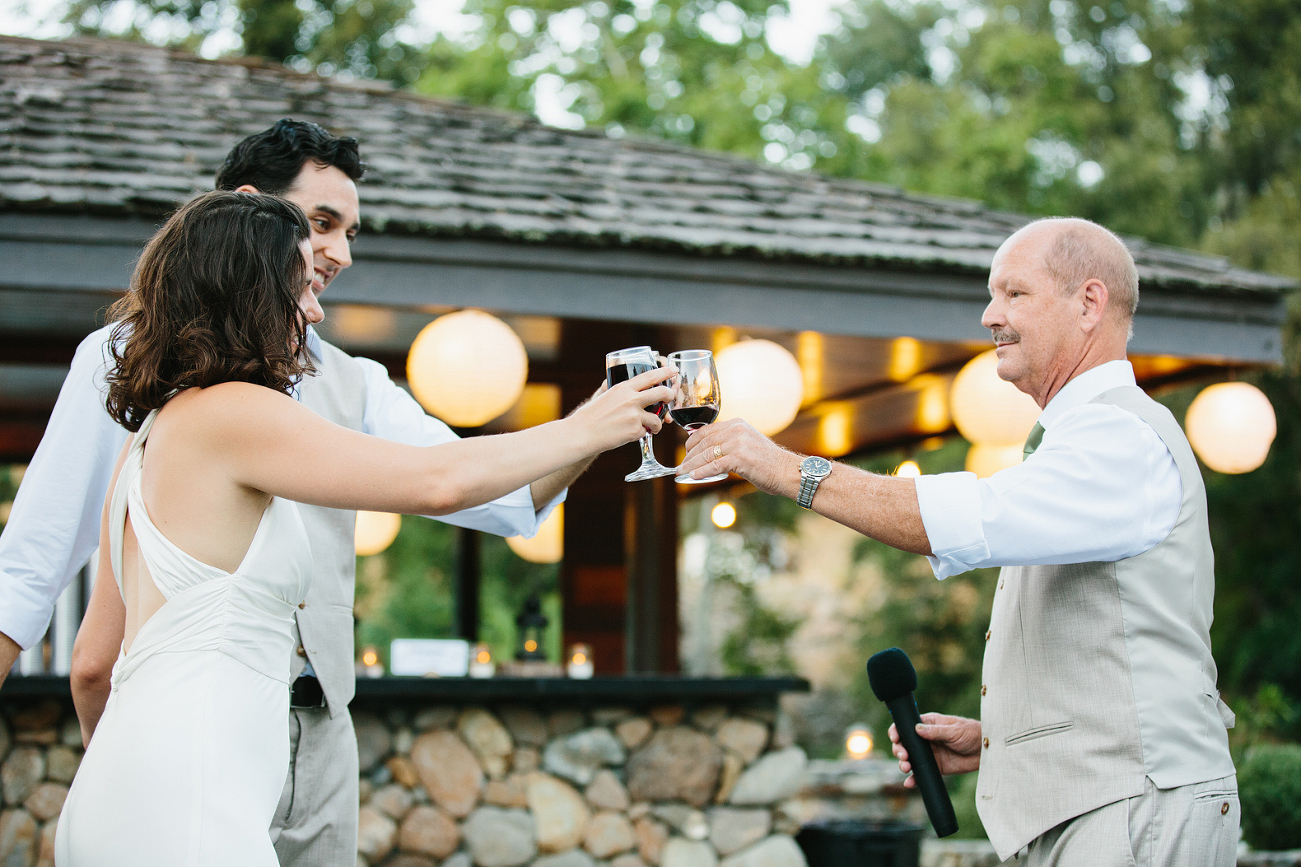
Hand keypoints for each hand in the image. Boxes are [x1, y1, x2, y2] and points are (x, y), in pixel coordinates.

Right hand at [570, 367, 674, 452]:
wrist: (581, 433)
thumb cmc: (590, 416)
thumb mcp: (606, 396)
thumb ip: (621, 393)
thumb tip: (631, 391)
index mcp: (623, 388)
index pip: (649, 376)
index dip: (665, 372)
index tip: (674, 370)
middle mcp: (631, 399)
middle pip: (662, 393)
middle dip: (670, 396)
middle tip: (670, 399)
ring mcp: (634, 415)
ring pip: (657, 418)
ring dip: (657, 424)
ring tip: (652, 428)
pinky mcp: (634, 430)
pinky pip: (646, 432)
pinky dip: (642, 434)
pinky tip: (632, 435)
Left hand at [678, 418, 800, 495]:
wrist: (787, 471)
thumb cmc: (768, 462)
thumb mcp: (748, 444)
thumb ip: (730, 443)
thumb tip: (709, 452)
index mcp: (737, 424)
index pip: (707, 430)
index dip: (692, 442)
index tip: (686, 452)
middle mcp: (736, 430)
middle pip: (704, 442)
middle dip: (689, 455)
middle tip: (681, 466)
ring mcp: (738, 443)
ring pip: (707, 454)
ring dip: (691, 465)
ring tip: (682, 472)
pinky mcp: (739, 458)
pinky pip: (714, 465)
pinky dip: (701, 472)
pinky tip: (693, 477)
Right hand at [888, 712, 981, 786]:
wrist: (986, 752)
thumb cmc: (972, 733)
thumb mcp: (954, 731)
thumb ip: (936, 732)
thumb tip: (917, 729)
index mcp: (928, 725)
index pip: (906, 726)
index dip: (897, 731)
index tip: (895, 738)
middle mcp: (925, 739)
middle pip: (904, 744)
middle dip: (899, 750)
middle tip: (904, 756)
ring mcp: (929, 754)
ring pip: (910, 759)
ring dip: (904, 764)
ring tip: (906, 768)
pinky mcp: (935, 767)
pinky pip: (921, 773)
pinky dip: (913, 779)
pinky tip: (909, 783)